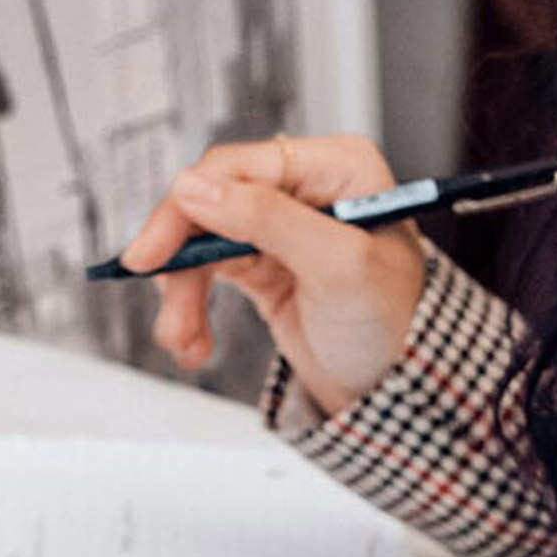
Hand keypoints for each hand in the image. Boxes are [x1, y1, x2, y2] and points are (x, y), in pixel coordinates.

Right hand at [121, 135, 427, 416]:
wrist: (400, 389)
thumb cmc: (394, 323)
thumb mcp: (337, 266)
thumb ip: (268, 220)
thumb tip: (196, 187)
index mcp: (335, 168)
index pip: (241, 167)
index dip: (191, 205)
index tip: (156, 250)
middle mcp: (305, 190)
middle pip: (212, 201)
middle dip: (183, 258)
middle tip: (158, 294)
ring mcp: (280, 228)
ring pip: (202, 244)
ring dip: (184, 295)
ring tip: (183, 339)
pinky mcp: (263, 266)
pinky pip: (208, 276)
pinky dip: (193, 309)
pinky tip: (195, 342)